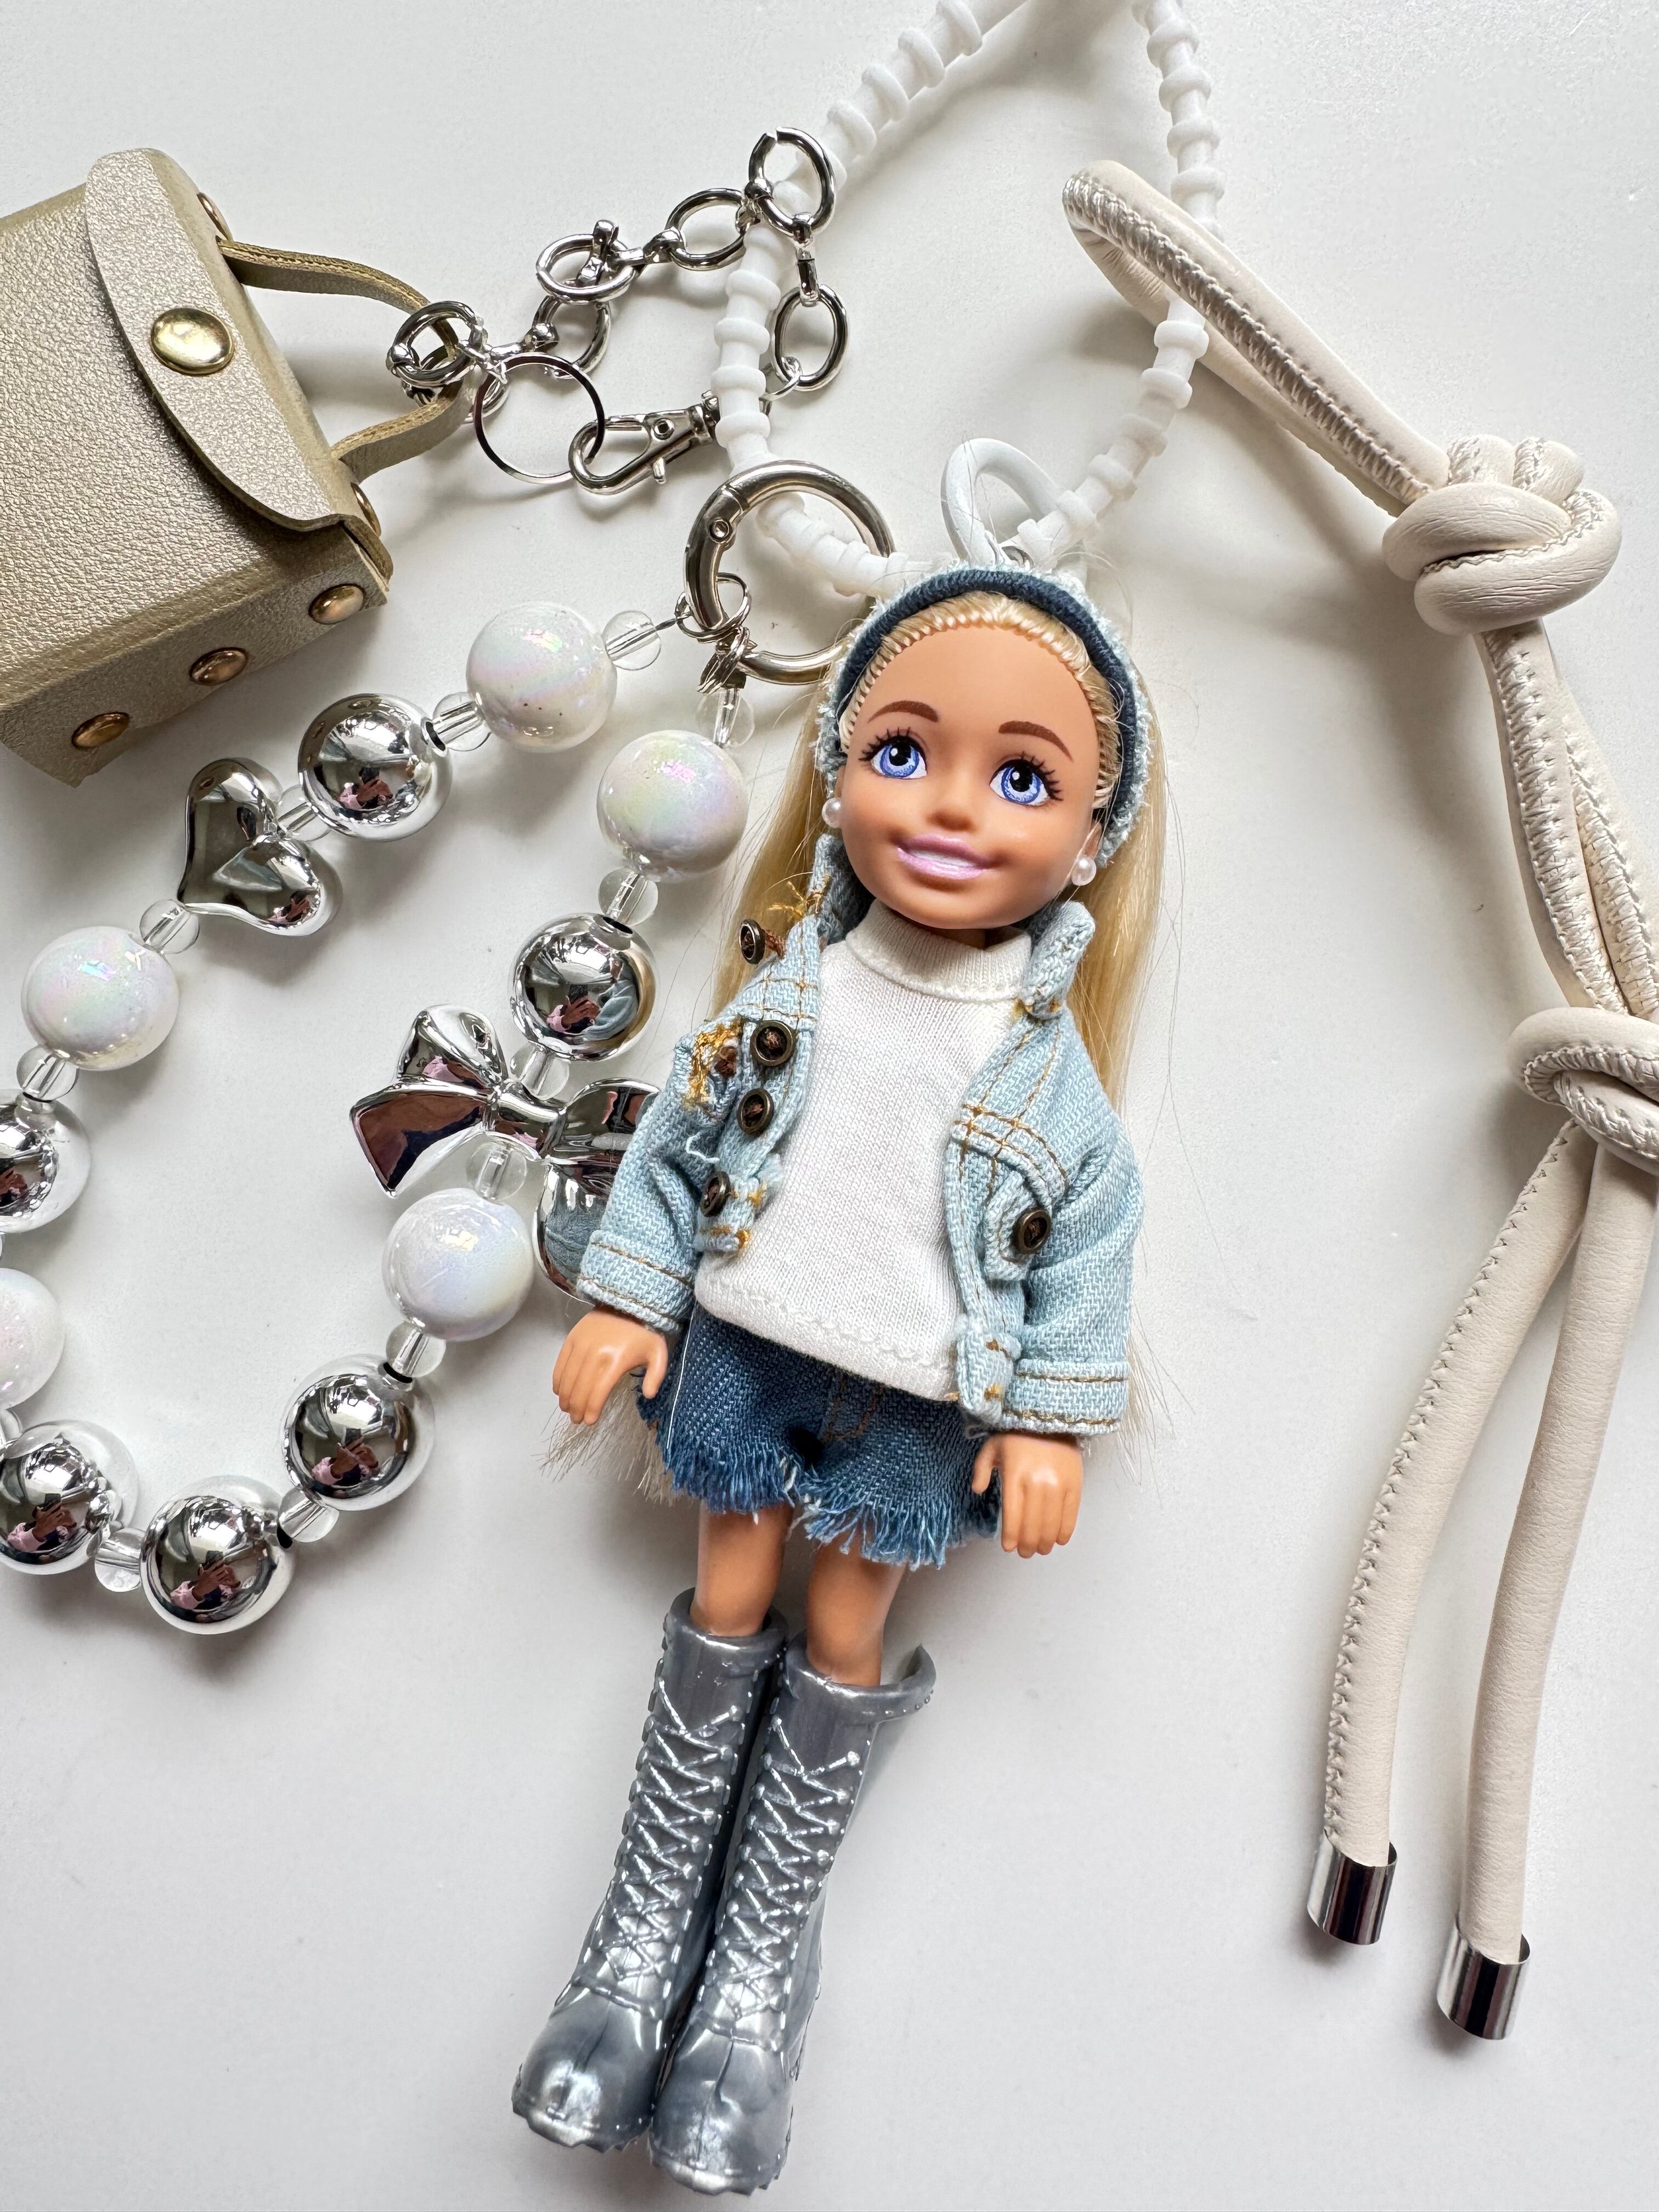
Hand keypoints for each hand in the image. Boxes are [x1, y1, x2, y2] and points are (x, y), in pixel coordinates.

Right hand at [552, 1309, 669, 1424]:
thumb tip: (649, 1395)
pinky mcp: (572, 1337)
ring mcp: (581, 1345)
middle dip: (576, 1408)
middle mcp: (595, 1354)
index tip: (589, 1421)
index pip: (597, 1393)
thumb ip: (656, 1376)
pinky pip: (560, 1363)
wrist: (628, 1301)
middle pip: (580, 1389)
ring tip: (567, 1408)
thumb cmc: (644, 1331)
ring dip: (565, 1397)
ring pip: (567, 1379)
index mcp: (615, 1361)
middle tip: (576, 1419)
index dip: (591, 1410)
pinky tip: (559, 1391)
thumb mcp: (658, 1353)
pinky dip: (558, 1380)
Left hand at [972, 1431, 1082, 1557]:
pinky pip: (1071, 1515)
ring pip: (1051, 1524)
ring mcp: (1058, 1485)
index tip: (1009, 1548)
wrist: (1050, 1416)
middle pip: (1032, 1525)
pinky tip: (1058, 1539)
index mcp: (1014, 1476)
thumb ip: (981, 1470)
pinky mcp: (1075, 1484)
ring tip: (1040, 1549)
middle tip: (1025, 1552)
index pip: (1013, 1516)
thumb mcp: (992, 1447)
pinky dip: (1064, 1531)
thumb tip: (978, 1490)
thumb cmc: (1017, 1434)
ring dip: (1045, 1542)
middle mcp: (1037, 1483)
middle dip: (1028, 1545)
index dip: (1011, 1537)